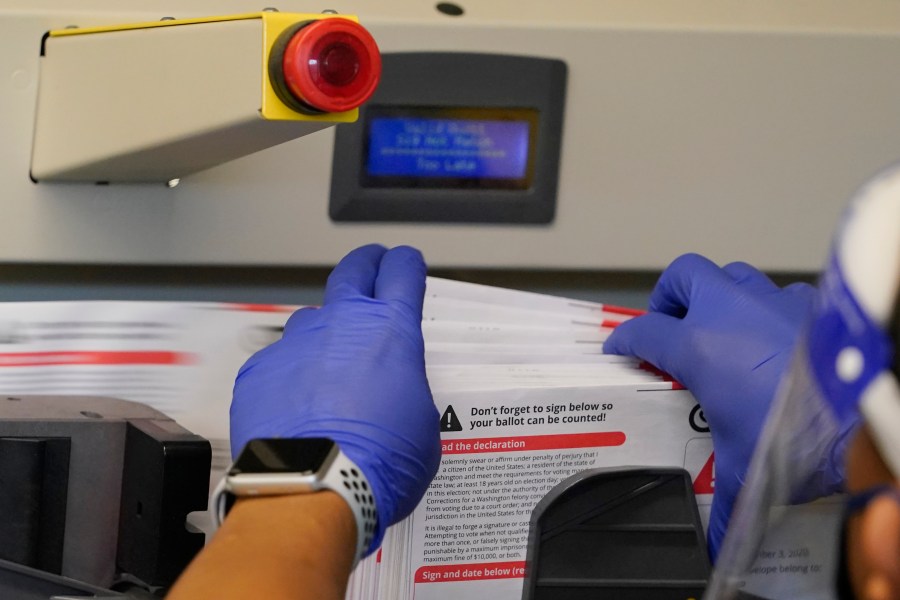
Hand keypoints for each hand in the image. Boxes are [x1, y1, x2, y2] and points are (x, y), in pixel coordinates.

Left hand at [230, 244, 440, 553]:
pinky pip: (278, 364)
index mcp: (389, 331)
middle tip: (371, 264)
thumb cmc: (376, 463)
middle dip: (365, 264)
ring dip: (324, 337)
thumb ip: (407, 389)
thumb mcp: (422, 424)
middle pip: (352, 272)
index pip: (401, 273)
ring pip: (312, 322)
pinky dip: (290, 378)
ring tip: (330, 372)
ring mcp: (294, 344)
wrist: (313, 488)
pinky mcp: (259, 371)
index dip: (406, 264)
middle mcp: (340, 324)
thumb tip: (395, 392)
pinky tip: (298, 409)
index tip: (405, 264)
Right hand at [603, 253, 821, 558]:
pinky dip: (766, 308)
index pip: (643, 330)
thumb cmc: (794, 437)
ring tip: (717, 327)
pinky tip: (771, 339)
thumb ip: (722, 504)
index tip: (619, 350)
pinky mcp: (810, 305)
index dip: (624, 340)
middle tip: (668, 327)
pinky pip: (777, 293)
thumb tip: (713, 546)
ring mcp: (772, 301)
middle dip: (667, 298)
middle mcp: (731, 312)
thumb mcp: (744, 470)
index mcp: (698, 346)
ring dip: (716, 295)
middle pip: (683, 276)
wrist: (858, 420)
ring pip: (730, 275)